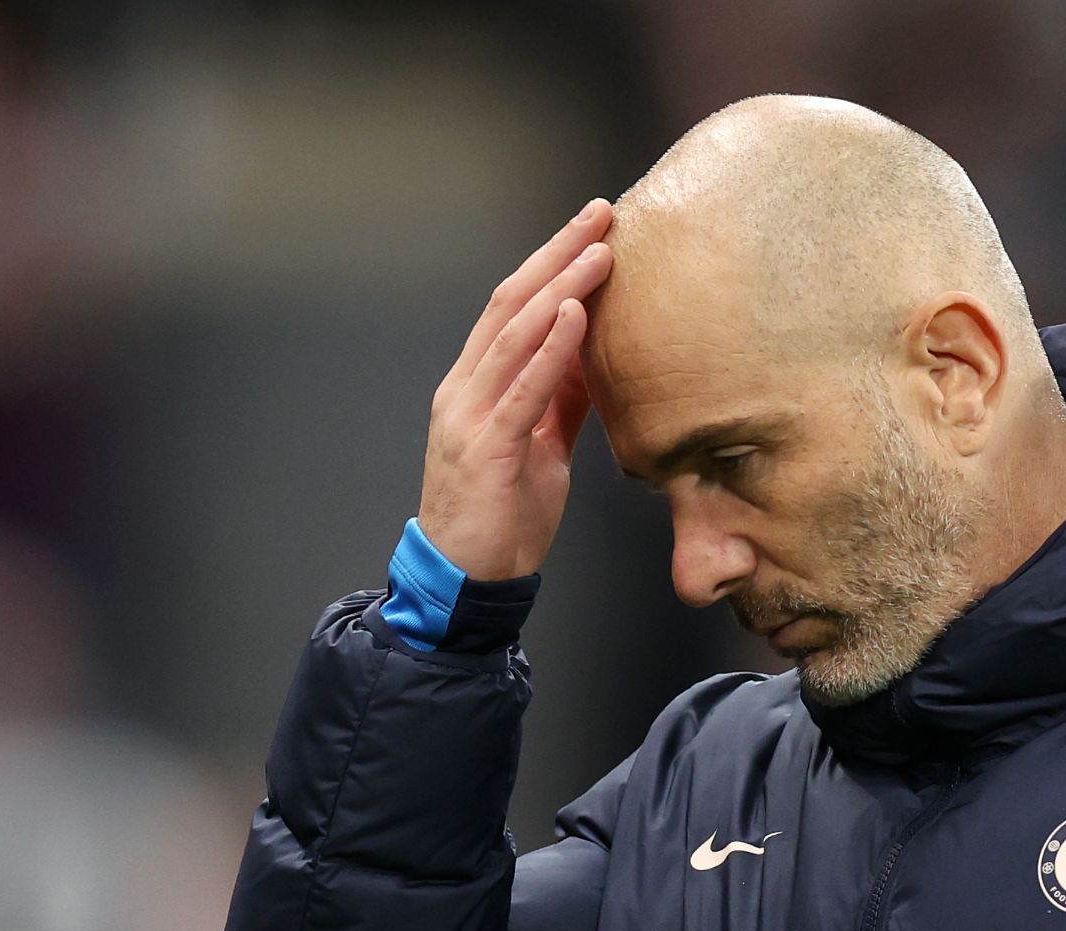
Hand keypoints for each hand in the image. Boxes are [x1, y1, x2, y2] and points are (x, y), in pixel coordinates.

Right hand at [419, 199, 614, 579]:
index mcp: (475, 385)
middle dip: (558, 254)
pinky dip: (551, 349)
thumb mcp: (540, 448)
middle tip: (601, 214)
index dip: (552, 262)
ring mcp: (469, 417)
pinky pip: (521, 389)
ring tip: (600, 253)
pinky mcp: (485, 450)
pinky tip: (577, 316)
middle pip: (511, 303)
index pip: (514, 307)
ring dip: (561, 288)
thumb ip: (558, 402)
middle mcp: (464, 389)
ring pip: (514, 335)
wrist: (467, 581)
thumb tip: (592, 360)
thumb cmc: (502, 517)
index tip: (594, 228)